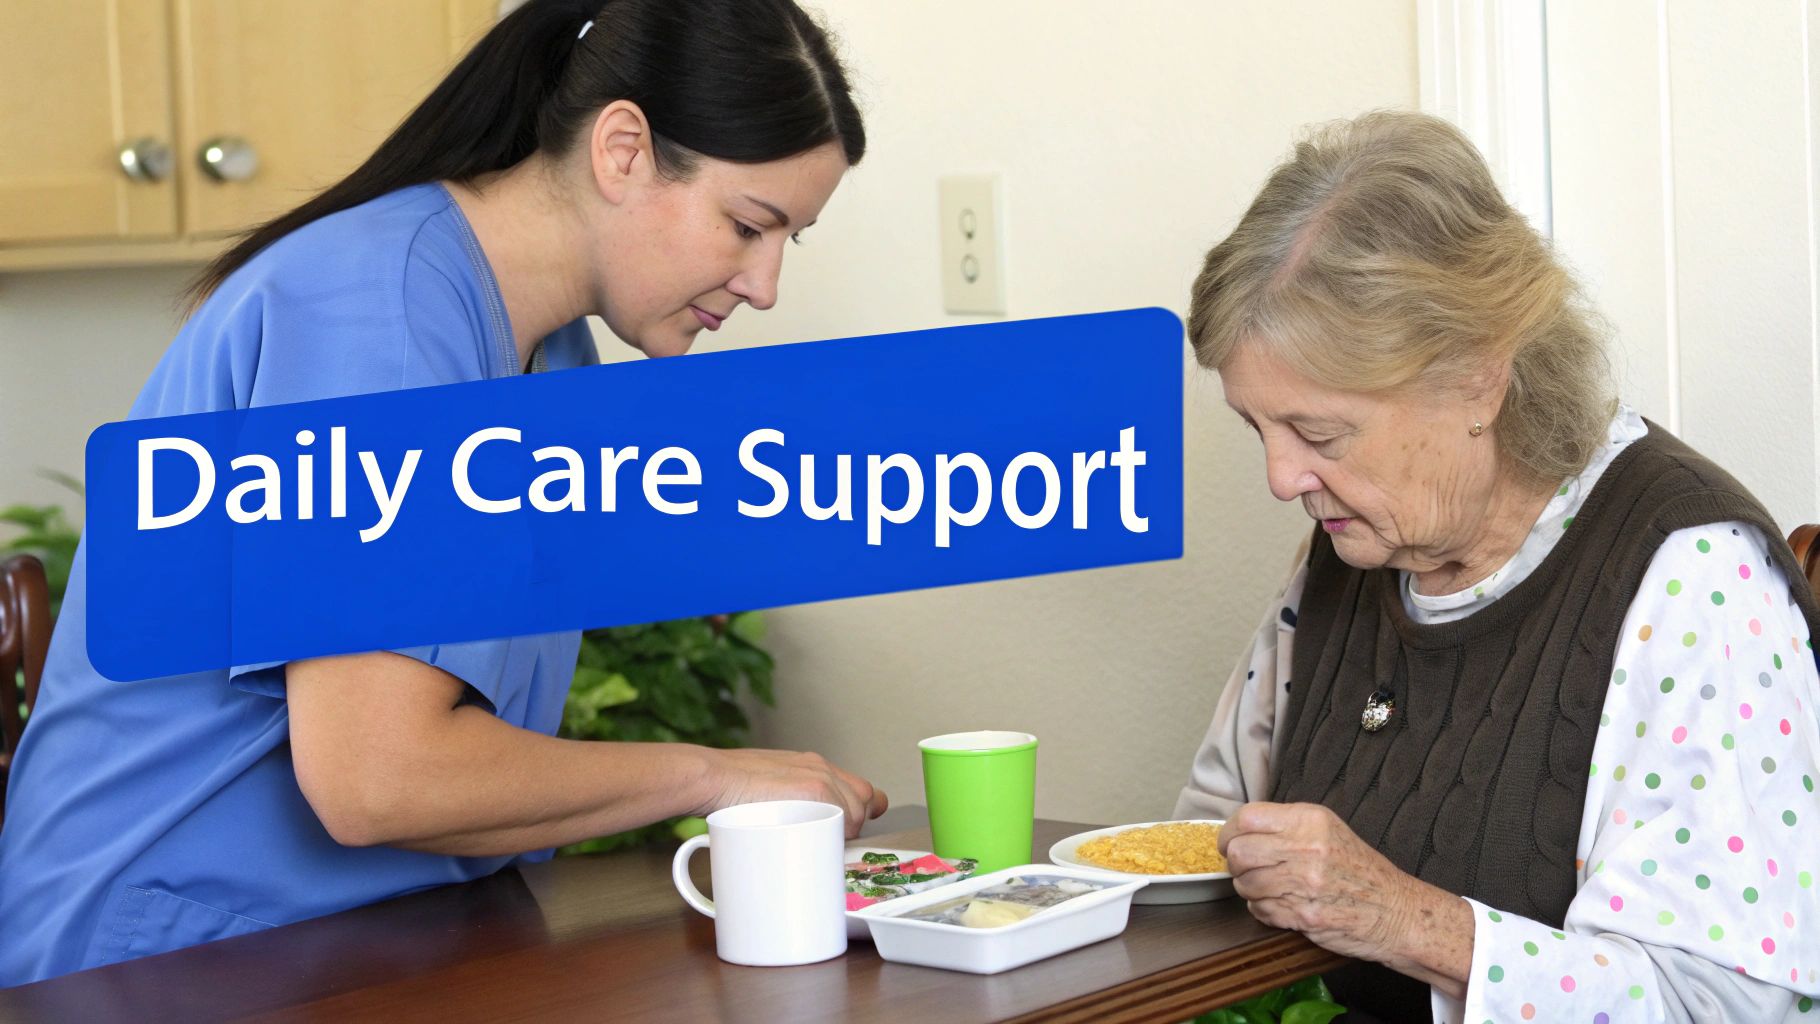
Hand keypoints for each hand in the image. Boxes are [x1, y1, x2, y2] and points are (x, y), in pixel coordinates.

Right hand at [696, 747, 887, 837]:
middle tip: (827, 844)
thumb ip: (787, 797)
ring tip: (817, 848)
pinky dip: (837, 838)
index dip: (862, 810)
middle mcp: (822, 769)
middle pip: (864, 802)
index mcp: (813, 766)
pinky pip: (844, 820)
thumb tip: (789, 822)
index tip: (853, 827)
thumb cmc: (729, 786)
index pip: (859, 789)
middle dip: (852, 827)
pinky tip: (821, 847)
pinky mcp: (815, 791)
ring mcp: (821, 779)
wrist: (713, 777)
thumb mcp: (767, 784)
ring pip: (856, 816)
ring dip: (843, 837)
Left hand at [1218, 801, 1427, 963]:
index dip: (1229, 832)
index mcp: (1310, 820)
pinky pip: (1260, 910)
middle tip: (1246, 868)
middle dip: (1236, 863)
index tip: (1229, 842)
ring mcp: (1305, 884)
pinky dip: (1263, 909)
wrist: (1395, 910)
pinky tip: (1281, 905)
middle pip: (1240, 852)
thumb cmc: (1358, 869)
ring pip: (1245, 884)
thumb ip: (1286, 825)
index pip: (1246, 818)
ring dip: (1249, 889)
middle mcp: (1307, 848)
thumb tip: (1239, 830)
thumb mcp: (1327, 829)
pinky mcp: (1304, 916)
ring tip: (1269, 888)